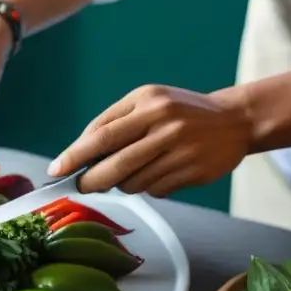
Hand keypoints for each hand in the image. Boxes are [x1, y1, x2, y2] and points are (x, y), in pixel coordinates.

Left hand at [49, 85, 253, 196]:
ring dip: (122, 183)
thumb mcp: (147, 101)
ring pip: (133, 183)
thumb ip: (114, 120)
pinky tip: (160, 172)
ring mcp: (181, 151)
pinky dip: (148, 187)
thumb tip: (80, 151)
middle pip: (114, 165)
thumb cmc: (180, 110)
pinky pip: (155, 190)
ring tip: (133, 170)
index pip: (102, 135)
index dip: (75, 156)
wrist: (235, 120)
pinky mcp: (194, 173)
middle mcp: (165, 126)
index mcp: (148, 104)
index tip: (56, 170)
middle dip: (91, 181)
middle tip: (82, 186)